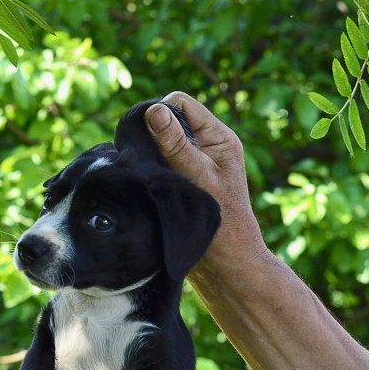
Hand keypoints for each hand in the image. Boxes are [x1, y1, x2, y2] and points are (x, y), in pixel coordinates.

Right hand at [144, 91, 265, 265]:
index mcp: (219, 138)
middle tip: (143, 159)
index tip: (145, 137)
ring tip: (144, 175)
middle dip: (152, 134)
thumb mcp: (197, 178)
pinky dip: (149, 172)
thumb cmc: (221, 224)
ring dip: (149, 155)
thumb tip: (154, 110)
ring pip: (161, 145)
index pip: (180, 103)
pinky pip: (159, 166)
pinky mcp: (181, 184)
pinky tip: (144, 185)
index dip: (159, 113)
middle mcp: (206, 148)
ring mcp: (193, 166)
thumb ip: (176, 144)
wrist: (225, 265)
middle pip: (169, 122)